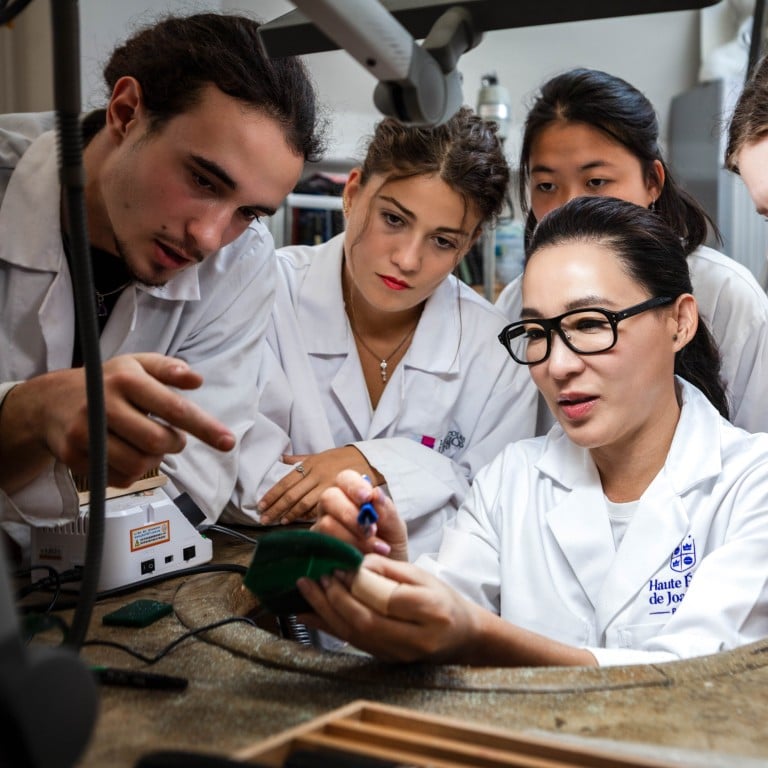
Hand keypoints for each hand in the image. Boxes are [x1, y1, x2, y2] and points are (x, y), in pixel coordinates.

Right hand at [0, 353, 234, 491]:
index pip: (175, 408)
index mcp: (127, 378)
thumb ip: (168, 369)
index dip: (205, 427)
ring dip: (154, 460)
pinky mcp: (74, 456)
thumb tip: (196, 380)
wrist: (49, 401)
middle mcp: (104, 404)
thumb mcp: (137, 365)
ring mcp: (85, 432)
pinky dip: (133, 472)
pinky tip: (126, 455)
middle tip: (171, 437)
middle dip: (174, 444)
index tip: (228, 442)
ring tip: (147, 445)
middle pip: (157, 442)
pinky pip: (119, 478)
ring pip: (139, 464)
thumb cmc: (106, 383)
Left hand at [258, 446, 381, 524]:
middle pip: (292, 494)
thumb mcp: (320, 455)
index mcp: (310, 464)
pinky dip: (309, 516)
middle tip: (264, 519)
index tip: (261, 506)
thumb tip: (281, 458)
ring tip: (280, 522)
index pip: (285, 482)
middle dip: (276, 508)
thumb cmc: (343, 459)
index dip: (272, 495)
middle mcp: (317, 475)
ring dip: (290, 514)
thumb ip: (300, 459)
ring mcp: (328, 486)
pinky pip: (321, 508)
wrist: (369, 460)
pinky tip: (300, 522)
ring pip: (304, 503)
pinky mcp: (338, 495)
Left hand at [296, 554, 479, 662]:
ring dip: (326, 610)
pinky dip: (327, 627)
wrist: (462, 637)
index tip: (340, 565)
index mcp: (431, 611)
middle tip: (318, 576)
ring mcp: (399, 655)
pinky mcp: (385, 660)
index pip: (387, 599)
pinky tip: (307, 614)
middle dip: (336, 598)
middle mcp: (415, 639)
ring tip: (306, 588)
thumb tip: (357, 564)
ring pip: (355, 635)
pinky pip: (351, 643)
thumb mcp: (423, 576)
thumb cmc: (443, 600)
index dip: (359, 583)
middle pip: (367, 621)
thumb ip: (390, 569)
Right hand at [311, 469, 408, 560]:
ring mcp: (321, 528)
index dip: (354, 486)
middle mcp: (332, 508)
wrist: (383, 579)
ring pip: (326, 523)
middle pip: (329, 497)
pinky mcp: (316, 550)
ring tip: (376, 550)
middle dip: (350, 514)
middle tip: (371, 530)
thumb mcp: (395, 530)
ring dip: (352, 537)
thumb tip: (376, 493)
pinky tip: (360, 560)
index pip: (345, 478)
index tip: (367, 498)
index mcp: (352, 496)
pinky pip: (323, 546)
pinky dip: (344, 552)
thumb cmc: (389, 548)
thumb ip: (387, 512)